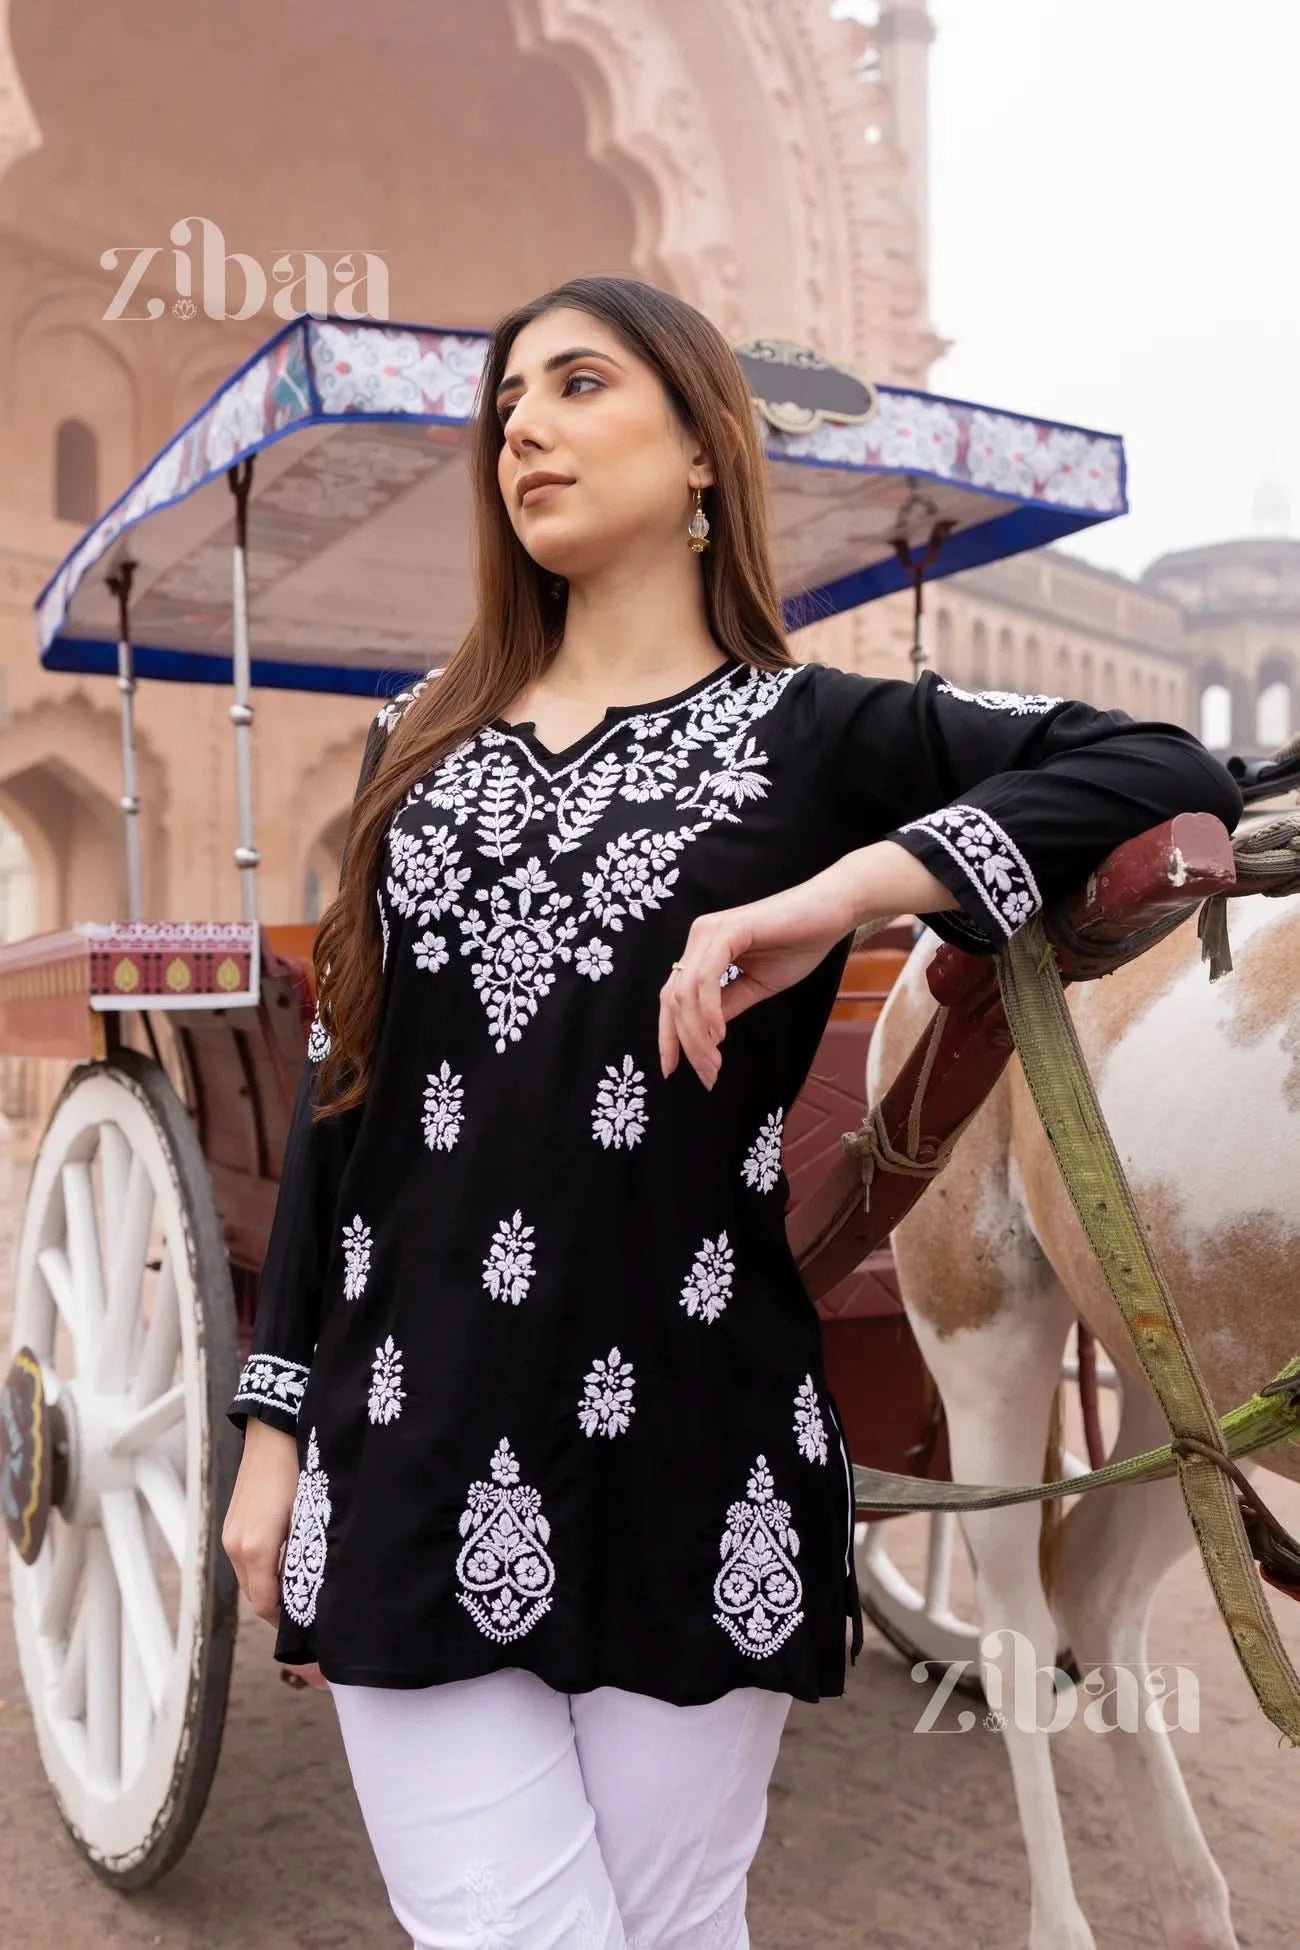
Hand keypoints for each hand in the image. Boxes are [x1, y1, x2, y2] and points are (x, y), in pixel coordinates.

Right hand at [221, 1416, 300, 1627]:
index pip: (266, 1605)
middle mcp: (236, 1547)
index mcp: (256, 1549)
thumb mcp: (308, 1517)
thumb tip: (311, 1586)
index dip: (287, 1622)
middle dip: (280, 1607)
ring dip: (271, 1588)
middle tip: (310, 1611)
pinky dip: (263, 1570)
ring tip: (301, 1587)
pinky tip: (287, 1561)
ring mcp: (231, 1535)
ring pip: (250, 1580)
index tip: (310, 1628)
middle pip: (256, 1597)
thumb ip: (304, 1556)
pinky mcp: (232, 1525)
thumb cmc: (298, 1471)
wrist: (273, 1433)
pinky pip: (245, 1562)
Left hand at [658, 866, 861, 1088]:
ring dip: (697, 1035)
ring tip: (714, 1063)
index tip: (673, 1070)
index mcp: (703, 951)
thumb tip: (704, 1035)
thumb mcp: (756, 986)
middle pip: (673, 1000)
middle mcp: (698, 939)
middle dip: (684, 1044)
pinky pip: (706, 978)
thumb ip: (727, 1005)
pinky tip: (718, 1034)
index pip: (673, 998)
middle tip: (706, 1076)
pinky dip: (708, 1010)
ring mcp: (709, 932)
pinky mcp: (726, 930)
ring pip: (685, 994)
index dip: (669, 1036)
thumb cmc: (800, 944)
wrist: (832, 912)